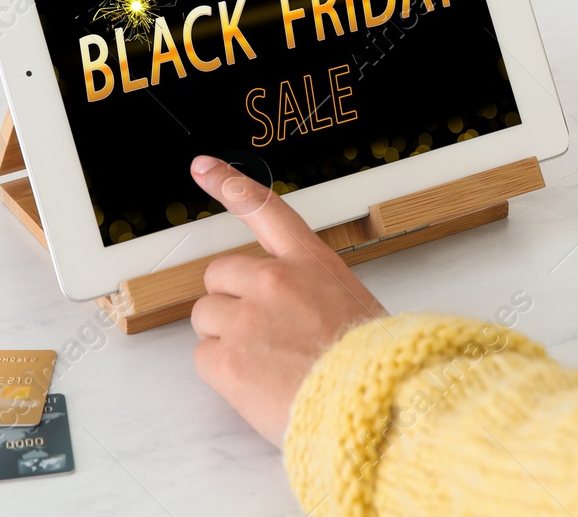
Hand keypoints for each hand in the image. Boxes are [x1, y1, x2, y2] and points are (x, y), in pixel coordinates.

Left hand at [188, 155, 385, 446]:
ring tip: (263, 364)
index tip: (203, 167)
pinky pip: (203, 357)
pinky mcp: (226, 358)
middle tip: (257, 333)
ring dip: (224, 337)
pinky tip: (254, 384)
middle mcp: (275, 280)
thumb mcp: (351, 307)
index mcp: (311, 263)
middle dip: (230, 301)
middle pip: (219, 274)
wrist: (373, 410)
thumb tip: (287, 307)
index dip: (229, 184)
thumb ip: (310, 293)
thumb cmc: (371, 369)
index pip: (265, 210)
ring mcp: (247, 318)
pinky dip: (222, 373)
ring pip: (205, 316)